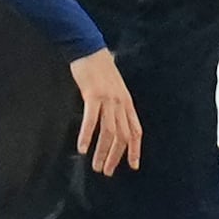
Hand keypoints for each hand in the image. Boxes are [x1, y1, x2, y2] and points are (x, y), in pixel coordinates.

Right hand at [68, 48, 141, 175]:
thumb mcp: (114, 86)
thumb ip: (115, 103)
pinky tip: (82, 147)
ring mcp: (108, 99)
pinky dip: (86, 135)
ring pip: (108, 132)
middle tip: (107, 171)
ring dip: (102, 152)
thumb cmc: (99, 67)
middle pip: (123, 136)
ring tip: (96, 166)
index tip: (133, 166)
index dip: (135, 149)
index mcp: (126, 101)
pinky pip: (91, 120)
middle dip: (116, 156)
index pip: (136, 130)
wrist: (89, 48)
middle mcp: (120, 102)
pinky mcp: (93, 94)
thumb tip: (113, 119)